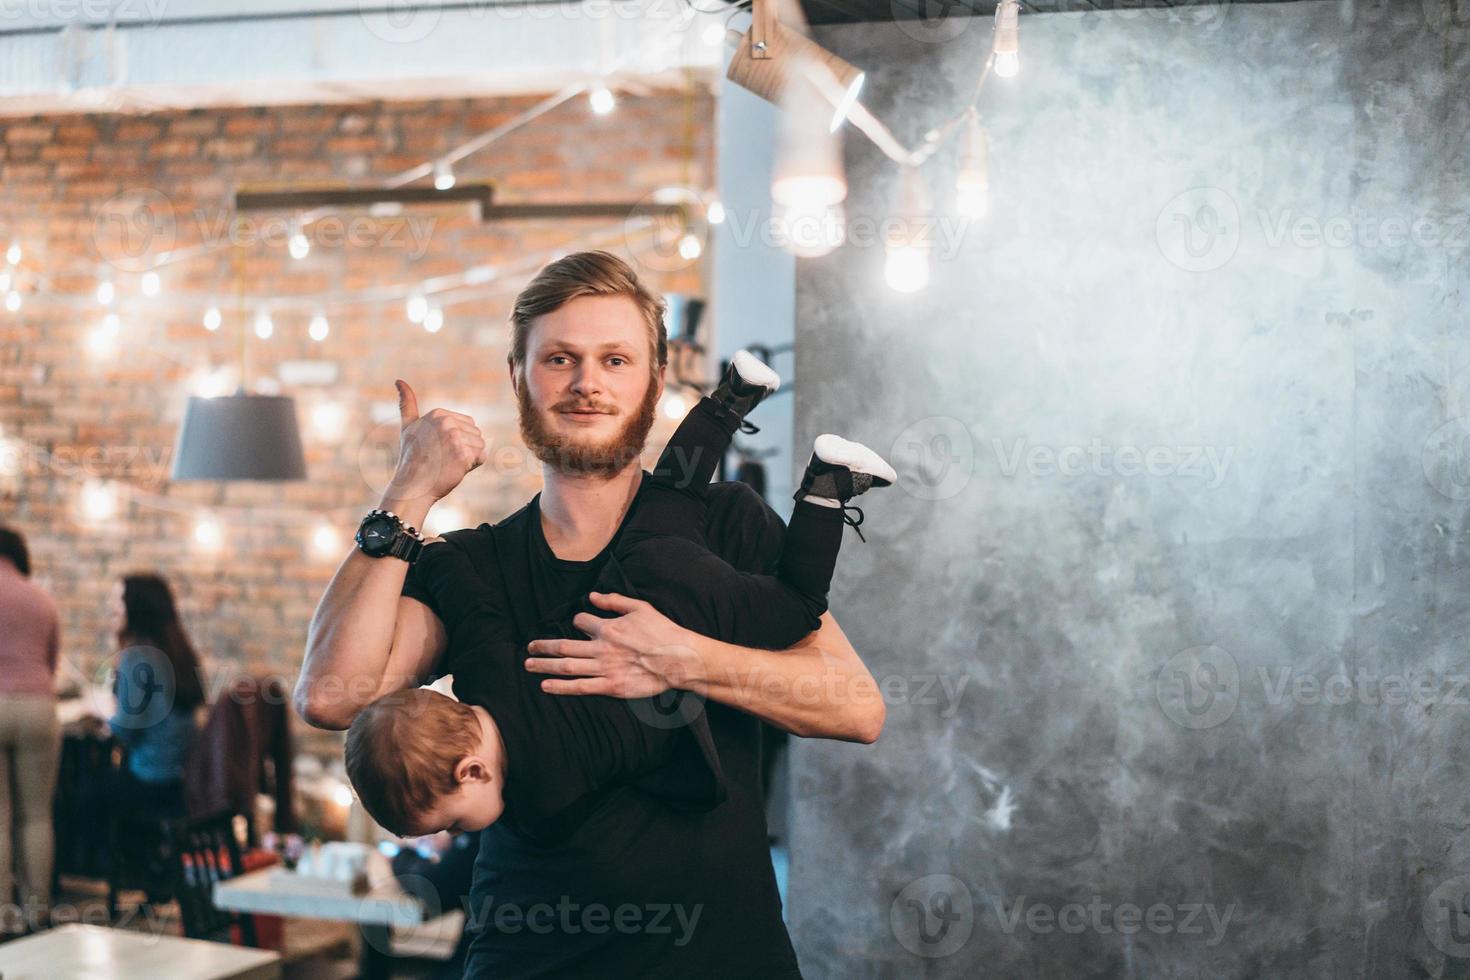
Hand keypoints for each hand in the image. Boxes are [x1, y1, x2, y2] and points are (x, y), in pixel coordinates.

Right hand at [386, 380, 486, 503]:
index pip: (467, 424)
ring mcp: (455, 437)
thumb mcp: (408, 427)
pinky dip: (471, 466)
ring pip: (480, 445)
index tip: (437, 448)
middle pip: (475, 434)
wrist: (411, 486)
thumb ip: (407, 404)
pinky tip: (454, 469)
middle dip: (464, 448)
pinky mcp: (463, 454)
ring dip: (468, 458)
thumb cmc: (411, 459)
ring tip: (447, 464)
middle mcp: (447, 422)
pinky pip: (481, 457)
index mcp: (438, 413)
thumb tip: (399, 380)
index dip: (456, 440)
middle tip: (442, 458)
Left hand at [524, 592, 701, 697]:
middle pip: (564, 646)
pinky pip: (581, 687)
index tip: (576, 624)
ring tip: (529, 665)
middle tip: (529, 648)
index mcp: (609, 628)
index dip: (575, 622)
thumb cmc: (663, 631)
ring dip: (545, 665)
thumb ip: (614, 601)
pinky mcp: (611, 686)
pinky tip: (546, 686)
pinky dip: (561, 686)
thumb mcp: (641, 607)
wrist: (679, 658)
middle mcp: (602, 648)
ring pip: (567, 666)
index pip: (581, 622)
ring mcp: (605, 668)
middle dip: (544, 646)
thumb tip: (593, 596)